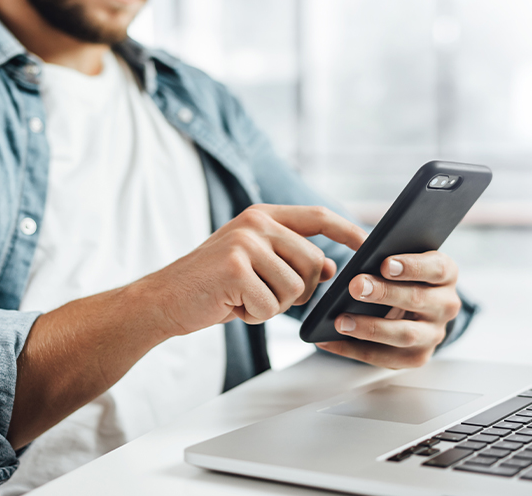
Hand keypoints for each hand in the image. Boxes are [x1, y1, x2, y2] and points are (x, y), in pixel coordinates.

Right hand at [138, 204, 366, 336]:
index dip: (347, 231)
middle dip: (300, 291)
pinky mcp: (235, 267)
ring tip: (243, 298)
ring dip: (273, 306)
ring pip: (296, 288)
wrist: (163, 300)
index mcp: (263, 215)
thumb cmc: (214, 286)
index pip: (318, 217)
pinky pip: (270, 305)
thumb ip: (291, 259)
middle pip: (315, 263)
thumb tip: (333, 269)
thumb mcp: (255, 263)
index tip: (368, 245)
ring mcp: (245, 242)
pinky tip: (231, 305)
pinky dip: (254, 316)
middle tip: (263, 295)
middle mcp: (256, 222)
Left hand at [317, 251, 461, 368]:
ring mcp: (434, 334)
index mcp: (446, 275)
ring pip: (404, 334)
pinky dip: (354, 349)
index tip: (385, 264)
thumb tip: (361, 259)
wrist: (416, 310)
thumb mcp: (404, 262)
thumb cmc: (404, 278)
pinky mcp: (417, 357)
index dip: (412, 266)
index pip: (437, 268)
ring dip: (370, 328)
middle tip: (355, 287)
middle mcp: (446, 305)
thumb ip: (389, 259)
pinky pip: (385, 357)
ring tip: (340, 321)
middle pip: (417, 299)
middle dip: (383, 294)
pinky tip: (330, 340)